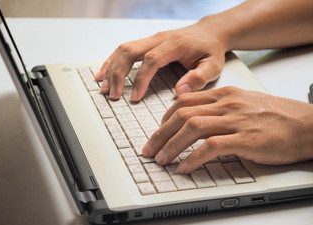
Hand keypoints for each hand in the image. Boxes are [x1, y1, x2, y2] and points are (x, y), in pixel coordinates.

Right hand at [95, 17, 228, 100]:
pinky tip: (104, 73)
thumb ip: (199, 77)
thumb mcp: (214, 65)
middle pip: (130, 51)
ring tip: (104, 87)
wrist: (209, 32)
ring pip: (124, 49)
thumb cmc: (211, 50)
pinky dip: (112, 61)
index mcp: (175, 44)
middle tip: (113, 95)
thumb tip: (180, 91)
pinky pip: (125, 49)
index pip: (151, 60)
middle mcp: (159, 39)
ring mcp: (151, 39)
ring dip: (111, 68)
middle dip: (118, 74)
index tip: (134, 97)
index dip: (141, 79)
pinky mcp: (148, 43)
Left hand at [142, 86, 312, 173]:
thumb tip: (195, 117)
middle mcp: (226, 104)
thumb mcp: (243, 103)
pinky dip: (194, 158)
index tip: (158, 132)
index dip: (165, 118)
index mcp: (224, 95)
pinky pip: (211, 147)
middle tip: (149, 149)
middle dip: (160, 134)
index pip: (184, 102)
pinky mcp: (246, 139)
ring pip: (192, 128)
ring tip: (161, 160)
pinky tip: (185, 167)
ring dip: (171, 146)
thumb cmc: (276, 116)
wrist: (307, 124)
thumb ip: (219, 107)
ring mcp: (235, 120)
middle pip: (182, 115)